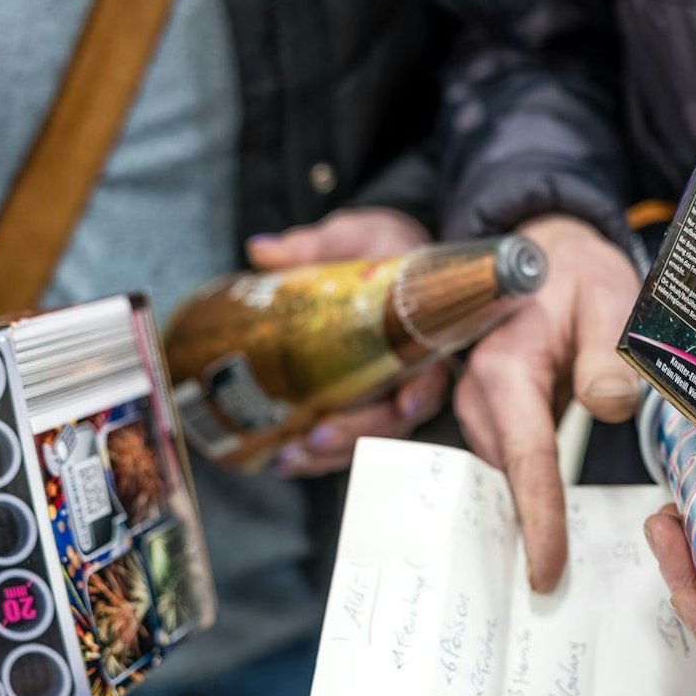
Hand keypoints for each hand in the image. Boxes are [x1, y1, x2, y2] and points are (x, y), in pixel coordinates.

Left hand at [246, 208, 450, 475]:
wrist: (385, 258)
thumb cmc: (380, 248)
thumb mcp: (354, 237)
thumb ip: (313, 245)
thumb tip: (261, 251)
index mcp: (423, 332)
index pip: (434, 369)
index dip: (422, 390)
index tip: (406, 404)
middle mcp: (411, 372)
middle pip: (395, 417)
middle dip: (358, 433)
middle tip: (318, 437)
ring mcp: (385, 393)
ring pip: (368, 436)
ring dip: (331, 455)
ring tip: (289, 457)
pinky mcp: (360, 403)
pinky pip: (346, 437)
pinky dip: (317, 455)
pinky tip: (283, 459)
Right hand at [456, 215, 642, 591]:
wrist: (545, 255)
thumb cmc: (576, 275)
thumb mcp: (607, 298)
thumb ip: (610, 352)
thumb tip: (612, 405)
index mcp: (506, 368)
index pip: (526, 458)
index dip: (538, 519)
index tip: (546, 571)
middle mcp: (480, 396)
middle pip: (509, 478)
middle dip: (531, 531)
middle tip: (560, 591)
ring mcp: (481, 411)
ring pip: (508, 476)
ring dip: (531, 514)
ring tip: (559, 566)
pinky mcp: (493, 420)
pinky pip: (512, 465)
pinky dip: (531, 493)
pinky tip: (553, 528)